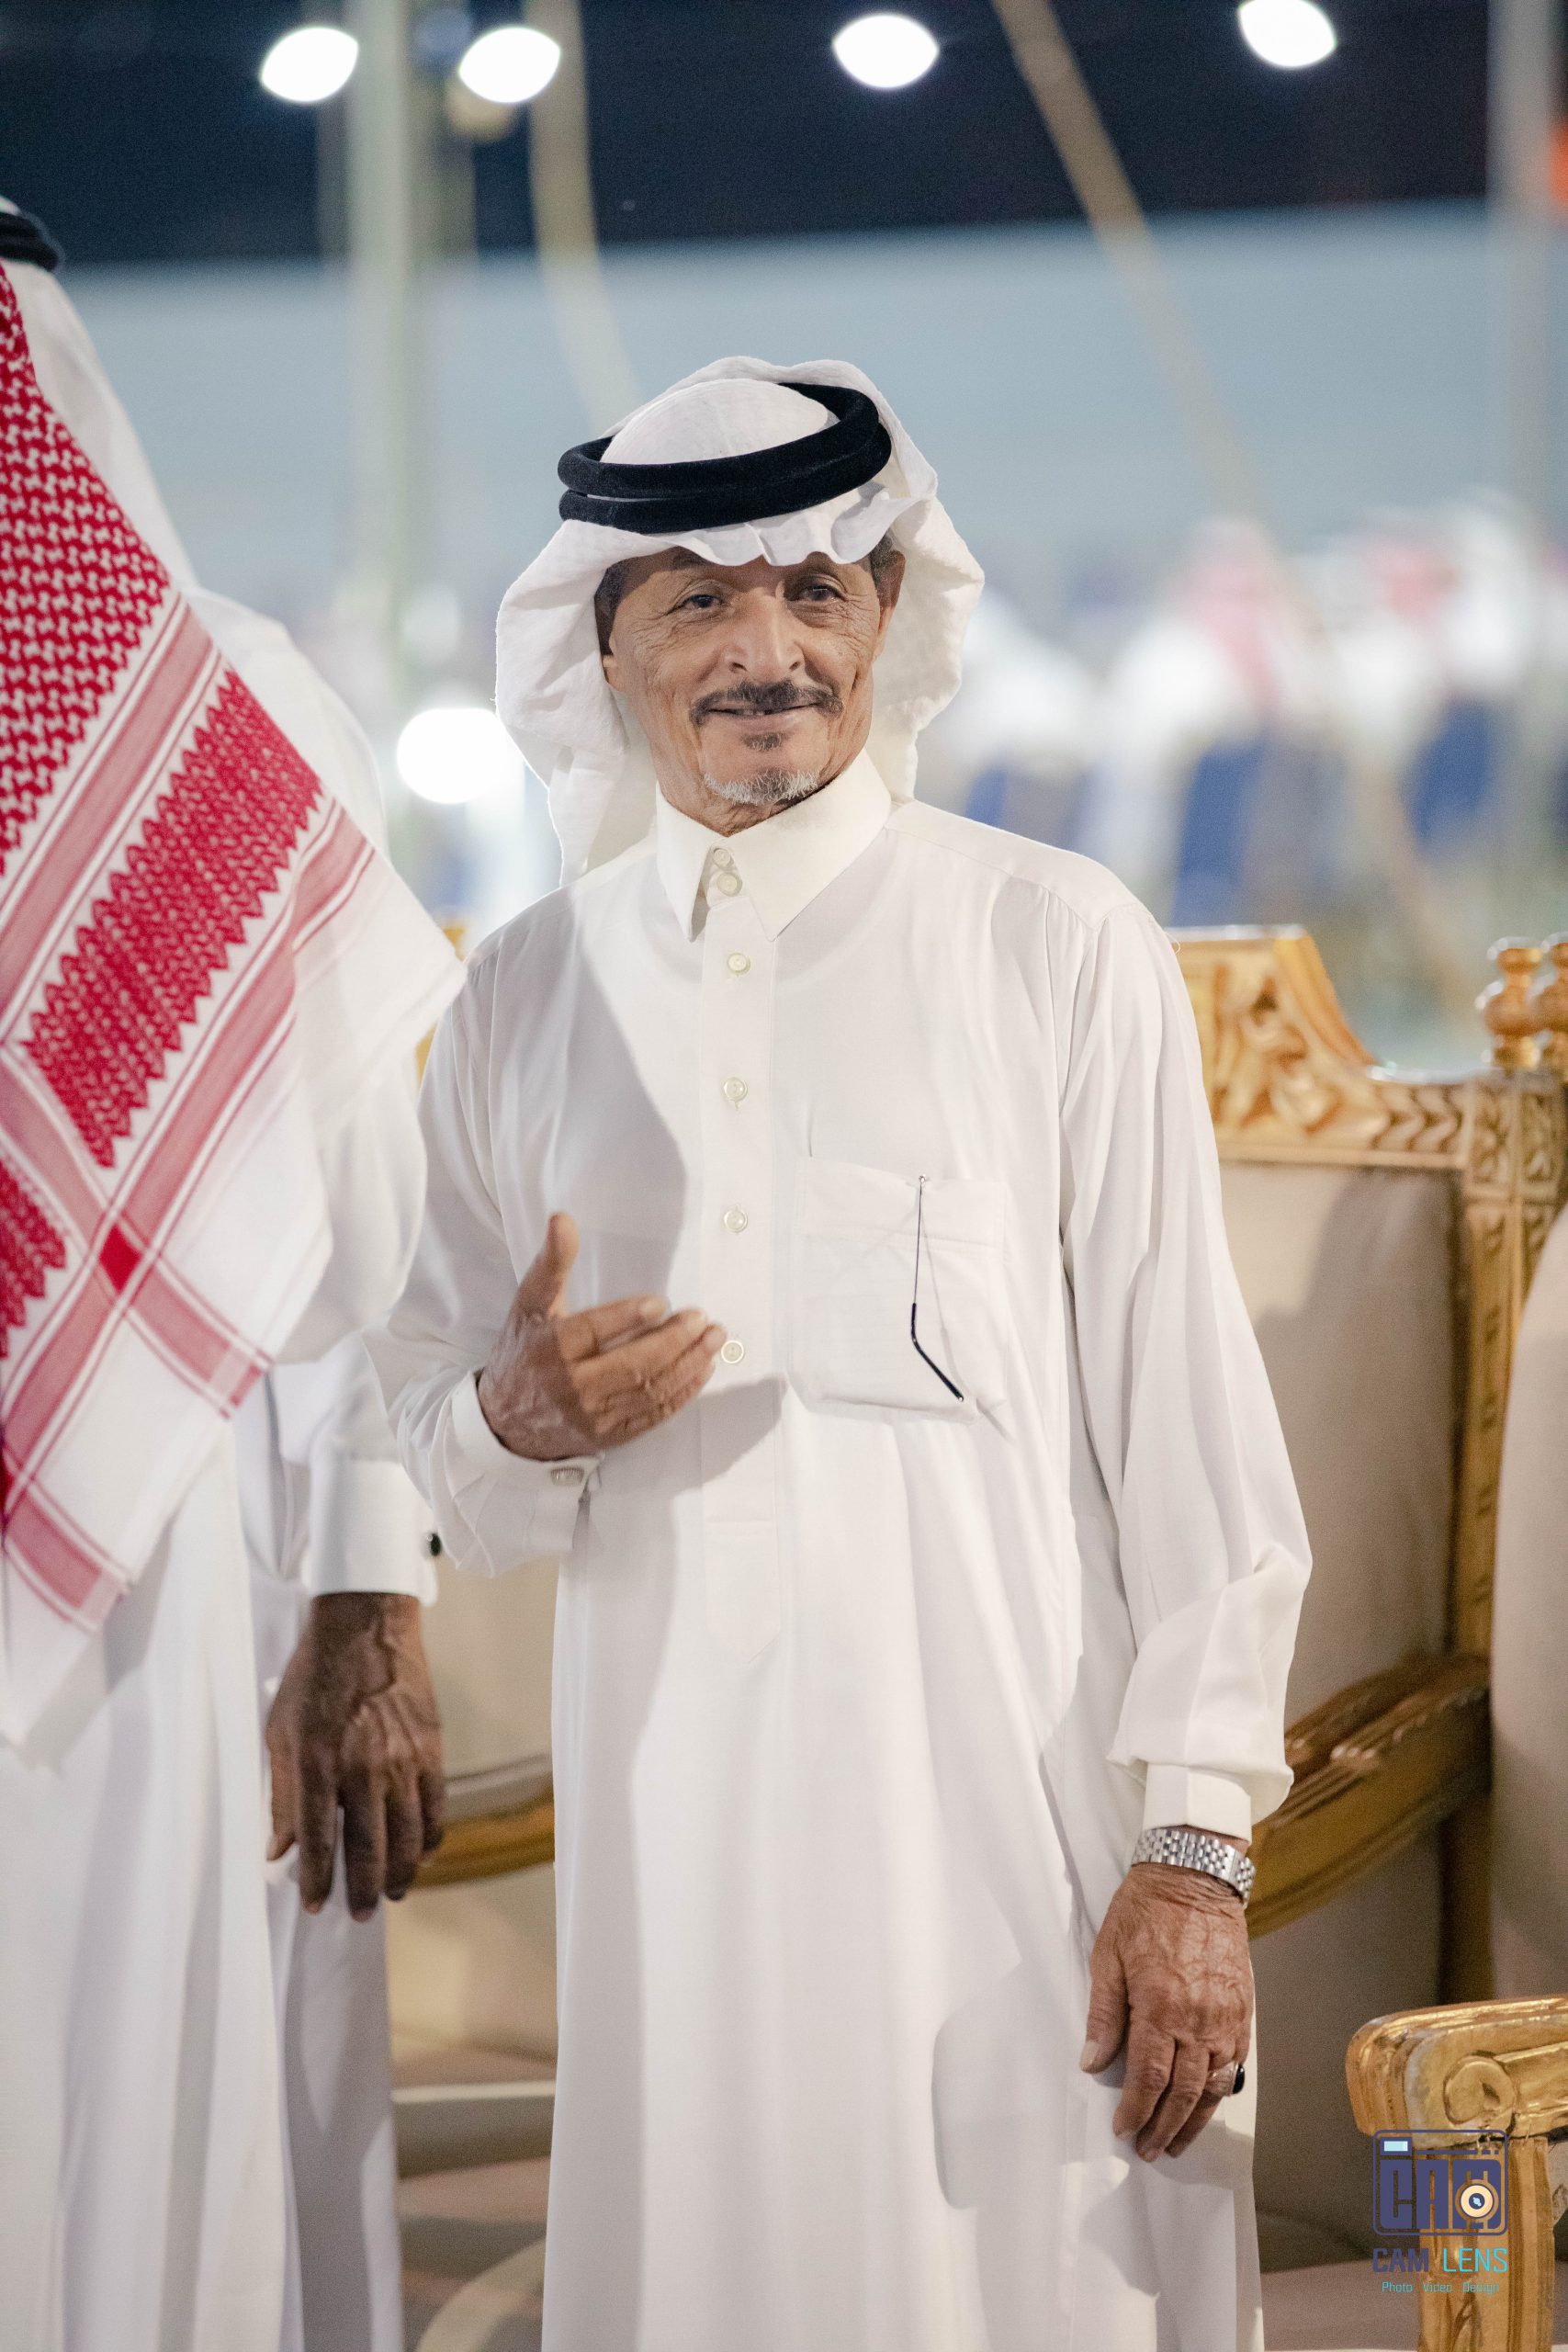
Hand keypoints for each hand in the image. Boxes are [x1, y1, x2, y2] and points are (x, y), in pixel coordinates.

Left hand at [265, 1592, 444, 1918]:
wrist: (366, 1625)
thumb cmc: (313, 1678)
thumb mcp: (279, 1732)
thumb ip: (282, 1795)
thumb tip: (278, 1851)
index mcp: (318, 1762)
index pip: (318, 1840)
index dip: (316, 1880)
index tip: (314, 1905)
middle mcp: (363, 1767)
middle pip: (368, 1848)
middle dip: (362, 1889)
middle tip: (359, 1914)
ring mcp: (403, 1759)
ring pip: (408, 1835)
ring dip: (400, 1873)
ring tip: (392, 1894)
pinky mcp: (431, 1748)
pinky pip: (436, 1806)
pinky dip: (431, 1838)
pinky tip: (421, 1855)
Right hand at [477, 1211, 725, 1459]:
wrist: (504, 1424)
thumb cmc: (522, 1355)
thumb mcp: (528, 1306)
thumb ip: (551, 1264)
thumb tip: (563, 1220)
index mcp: (550, 1350)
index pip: (593, 1332)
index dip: (628, 1317)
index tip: (660, 1303)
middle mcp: (571, 1387)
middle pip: (632, 1365)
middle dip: (674, 1342)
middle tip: (702, 1319)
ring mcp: (593, 1416)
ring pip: (649, 1391)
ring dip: (688, 1365)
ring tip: (713, 1339)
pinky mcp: (609, 1436)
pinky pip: (653, 1416)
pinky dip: (683, 1393)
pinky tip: (702, 1370)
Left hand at [1080, 1847, 1252, 2161]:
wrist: (1195, 1877)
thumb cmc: (1145, 1911)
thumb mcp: (1108, 1954)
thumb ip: (1104, 2013)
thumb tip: (1092, 2062)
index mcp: (1160, 2006)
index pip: (1148, 2077)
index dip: (1136, 2110)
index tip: (1123, 2130)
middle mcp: (1198, 2020)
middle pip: (1182, 2091)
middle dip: (1163, 2126)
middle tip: (1149, 2150)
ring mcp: (1226, 2017)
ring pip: (1213, 2086)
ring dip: (1194, 2120)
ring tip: (1176, 2142)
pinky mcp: (1243, 2010)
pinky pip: (1235, 2063)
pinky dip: (1220, 2090)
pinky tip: (1206, 2103)